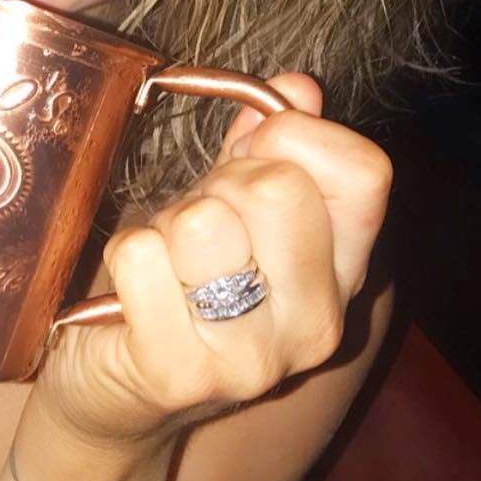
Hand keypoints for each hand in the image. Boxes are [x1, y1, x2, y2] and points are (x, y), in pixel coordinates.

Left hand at [33, 74, 392, 447]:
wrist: (117, 395)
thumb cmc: (179, 284)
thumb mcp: (230, 207)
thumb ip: (264, 145)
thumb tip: (297, 86)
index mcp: (344, 272)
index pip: (363, 171)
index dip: (298, 135)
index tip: (253, 151)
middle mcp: (316, 322)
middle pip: (277, 187)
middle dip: (220, 181)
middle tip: (198, 220)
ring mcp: (252, 357)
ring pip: (203, 221)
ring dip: (166, 223)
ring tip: (166, 259)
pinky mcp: (178, 372)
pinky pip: (140, 255)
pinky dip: (124, 253)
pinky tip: (132, 290)